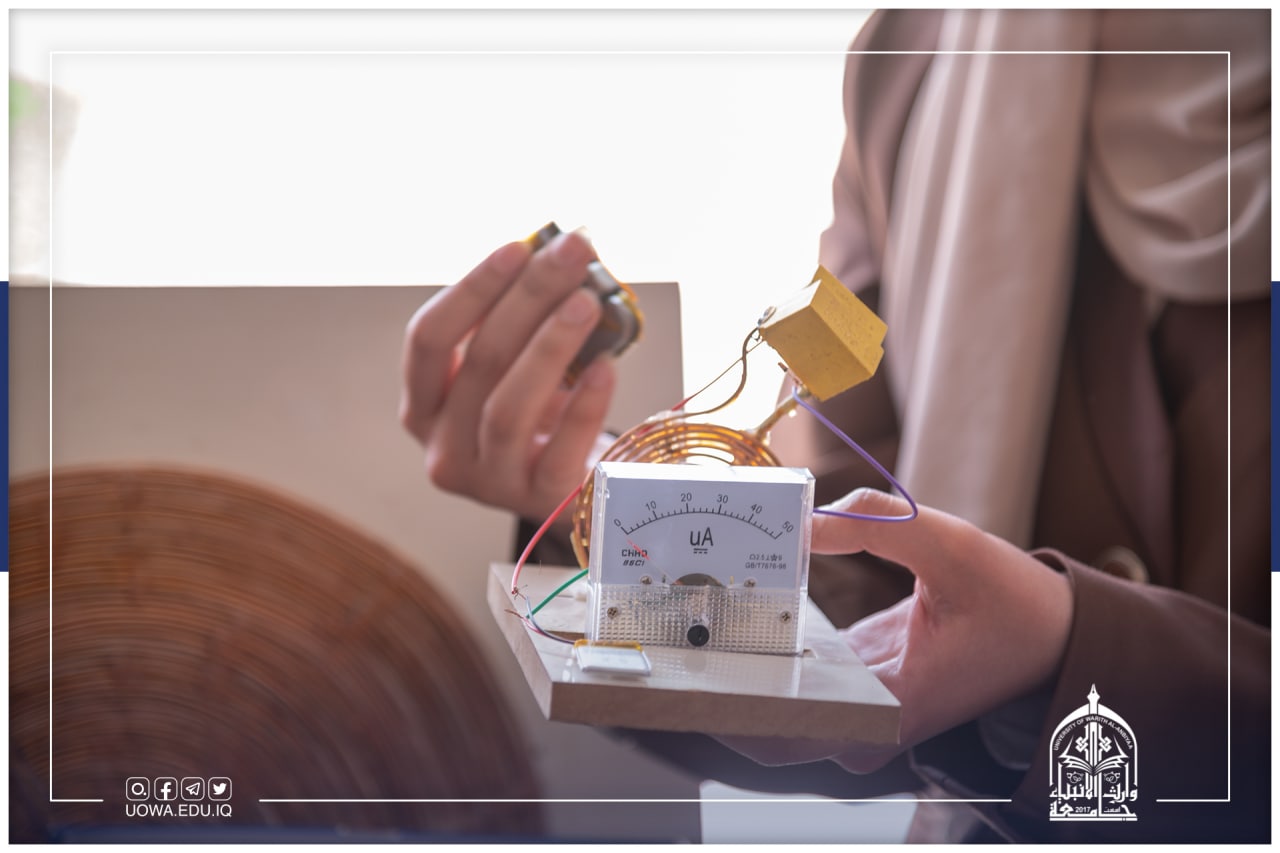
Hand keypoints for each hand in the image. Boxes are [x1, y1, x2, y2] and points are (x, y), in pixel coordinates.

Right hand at [400, 230, 617, 520]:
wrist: (579, 491)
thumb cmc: (543, 417)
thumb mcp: (516, 370)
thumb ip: (522, 322)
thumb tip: (558, 255)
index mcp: (423, 408)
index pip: (428, 339)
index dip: (471, 289)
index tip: (518, 246)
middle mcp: (444, 449)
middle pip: (480, 363)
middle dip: (529, 298)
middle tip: (572, 254)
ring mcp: (489, 483)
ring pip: (508, 408)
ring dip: (550, 346)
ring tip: (588, 302)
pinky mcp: (539, 501)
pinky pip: (559, 450)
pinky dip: (584, 405)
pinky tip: (607, 367)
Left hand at [718, 488, 1072, 772]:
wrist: (1057, 632)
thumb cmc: (1016, 603)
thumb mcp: (952, 548)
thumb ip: (879, 524)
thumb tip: (804, 519)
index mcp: (887, 711)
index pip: (782, 735)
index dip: (724, 708)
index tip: (683, 670)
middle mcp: (867, 721)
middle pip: (767, 725)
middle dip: (717, 683)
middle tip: (672, 633)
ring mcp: (864, 703)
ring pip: (781, 700)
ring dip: (740, 661)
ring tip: (688, 614)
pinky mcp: (863, 678)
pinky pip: (803, 674)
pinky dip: (773, 643)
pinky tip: (739, 602)